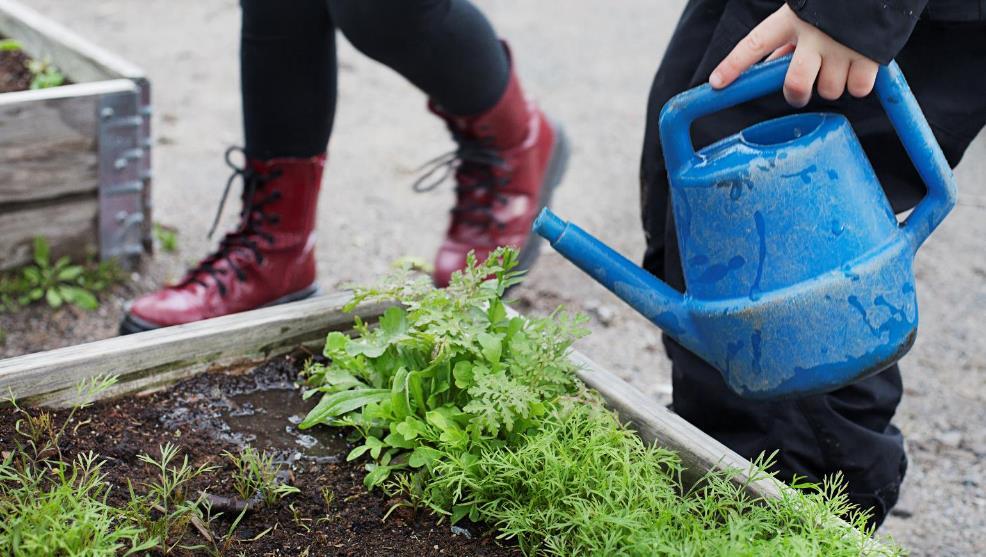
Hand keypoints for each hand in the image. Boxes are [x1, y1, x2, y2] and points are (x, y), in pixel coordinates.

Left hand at [709, 4, 878, 106]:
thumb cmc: (836, 1)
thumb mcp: (804, 11)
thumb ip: (787, 38)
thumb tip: (772, 64)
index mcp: (791, 19)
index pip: (754, 44)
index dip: (734, 65)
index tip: (717, 82)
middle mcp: (815, 34)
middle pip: (796, 84)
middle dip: (797, 95)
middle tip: (800, 93)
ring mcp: (843, 46)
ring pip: (829, 90)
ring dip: (832, 85)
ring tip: (839, 65)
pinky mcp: (871, 55)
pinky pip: (858, 88)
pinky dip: (858, 84)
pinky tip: (859, 66)